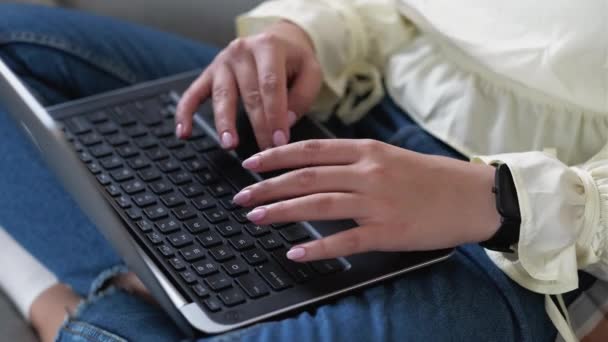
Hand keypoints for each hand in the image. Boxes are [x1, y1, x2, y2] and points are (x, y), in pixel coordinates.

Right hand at [175, 21, 321, 149]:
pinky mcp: (208, 74)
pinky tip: (184, 133)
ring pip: (222, 96)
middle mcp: (241, 51)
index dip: (275, 115)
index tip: (280, 141)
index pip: (271, 85)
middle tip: (266, 152)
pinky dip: (185, 113)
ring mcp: (222, 62)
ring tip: (229, 144)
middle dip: (258, 126)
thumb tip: (286, 122)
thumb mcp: (311, 71)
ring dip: (224, 122)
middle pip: (249, 94)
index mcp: (268, 46)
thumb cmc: (294, 61)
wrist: (277, 39)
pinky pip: (192, 94)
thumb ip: (303, 96)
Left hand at [232, 139, 500, 261]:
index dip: (276, 155)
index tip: (252, 162)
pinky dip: (317, 247)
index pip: (311, 149)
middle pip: (306, 176)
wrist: (473, 197)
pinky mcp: (387, 231)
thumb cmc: (432, 177)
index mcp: (368, 150)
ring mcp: (377, 202)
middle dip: (268, 185)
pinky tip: (295, 252)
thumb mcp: (391, 155)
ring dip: (282, 210)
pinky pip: (345, 240)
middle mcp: (368, 172)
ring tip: (255, 216)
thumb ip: (356, 159)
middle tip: (241, 194)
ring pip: (318, 204)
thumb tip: (318, 166)